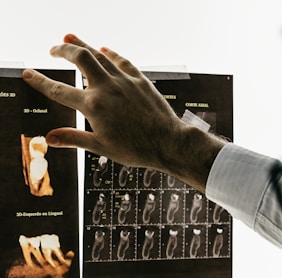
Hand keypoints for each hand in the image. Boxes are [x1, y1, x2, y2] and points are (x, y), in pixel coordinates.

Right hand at [22, 34, 224, 191]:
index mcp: (93, 107)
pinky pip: (122, 60)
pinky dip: (111, 53)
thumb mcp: (101, 148)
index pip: (59, 90)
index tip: (27, 73)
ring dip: (82, 44)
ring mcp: (125, 81)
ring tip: (69, 38)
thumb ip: (73, 139)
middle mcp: (107, 88)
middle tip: (52, 49)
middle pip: (79, 58)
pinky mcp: (140, 80)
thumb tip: (49, 138)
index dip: (40, 81)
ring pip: (99, 54)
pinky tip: (105, 49)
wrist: (168, 143)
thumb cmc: (136, 149)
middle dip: (62, 50)